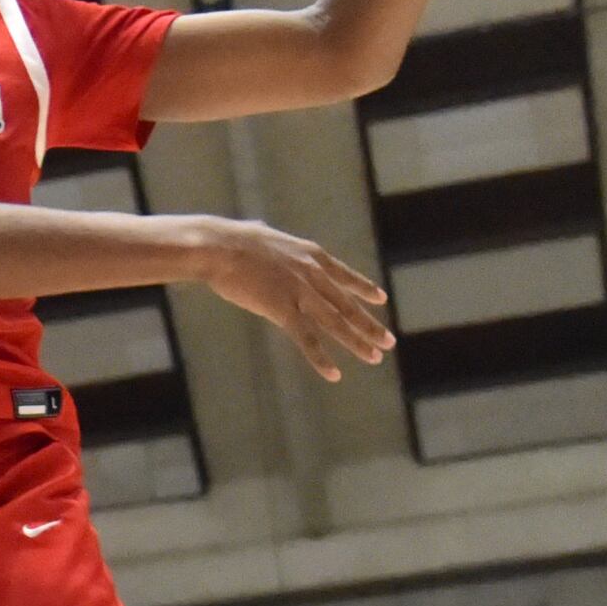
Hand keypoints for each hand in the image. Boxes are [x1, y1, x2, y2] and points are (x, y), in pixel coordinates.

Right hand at [197, 218, 391, 381]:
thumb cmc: (230, 239)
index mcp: (309, 255)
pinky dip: (320, 358)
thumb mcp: (261, 234)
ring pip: (335, 323)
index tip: (381, 299)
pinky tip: (333, 374)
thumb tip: (258, 230)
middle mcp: (313, 275)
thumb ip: (269, 240)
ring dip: (357, 342)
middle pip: (347, 305)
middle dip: (369, 325)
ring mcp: (300, 293)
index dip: (364, 289)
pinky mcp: (282, 310)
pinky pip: (306, 339)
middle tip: (387, 341)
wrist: (218, 246)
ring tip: (374, 357)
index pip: (344, 276)